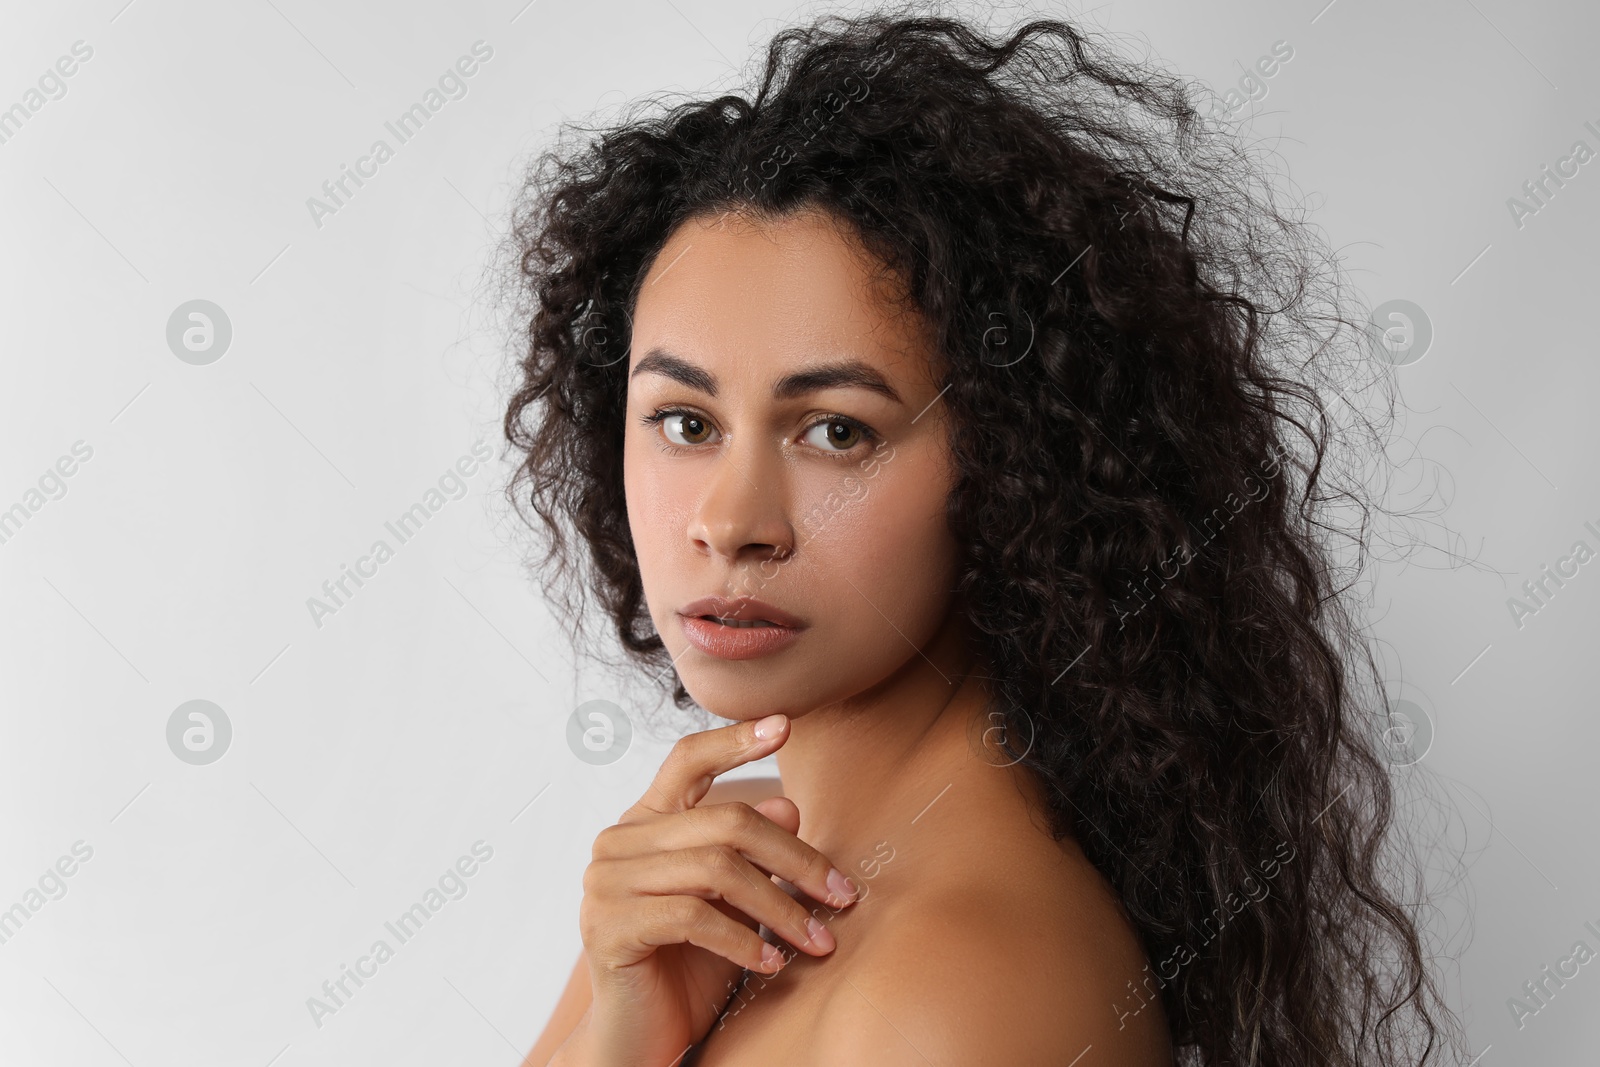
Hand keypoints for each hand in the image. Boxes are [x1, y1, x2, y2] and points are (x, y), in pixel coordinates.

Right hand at [574, 713, 858, 1065]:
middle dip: (797, 859)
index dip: (735, 739)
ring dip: (782, 907)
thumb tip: (789, 806)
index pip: (687, 760)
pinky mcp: (608, 925)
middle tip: (842, 895)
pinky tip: (773, 961)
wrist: (638, 1037)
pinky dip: (745, 939)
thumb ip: (752, 855)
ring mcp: (607, 881)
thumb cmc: (688, 966)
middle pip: (727, 821)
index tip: (785, 725)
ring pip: (717, 868)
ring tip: (817, 940)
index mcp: (646, 822)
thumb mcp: (734, 904)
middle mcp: (619, 841)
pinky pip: (694, 916)